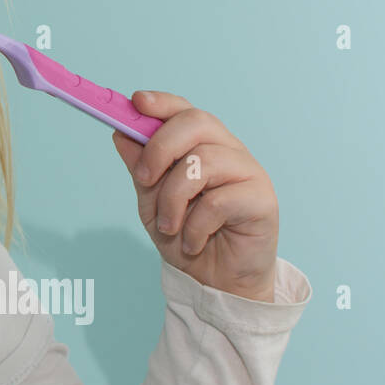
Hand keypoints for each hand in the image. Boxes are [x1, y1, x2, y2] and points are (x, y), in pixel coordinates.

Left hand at [111, 91, 278, 301]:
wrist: (215, 281)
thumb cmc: (185, 235)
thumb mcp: (151, 201)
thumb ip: (140, 168)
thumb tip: (121, 133)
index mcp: (202, 145)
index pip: (185, 110)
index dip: (162, 103)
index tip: (136, 102)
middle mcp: (228, 151)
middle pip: (196, 122)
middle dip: (160, 148)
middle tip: (143, 180)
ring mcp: (249, 172)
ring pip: (203, 162)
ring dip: (173, 198)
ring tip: (169, 226)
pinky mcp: (263, 200)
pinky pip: (218, 201)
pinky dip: (195, 225)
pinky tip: (193, 242)